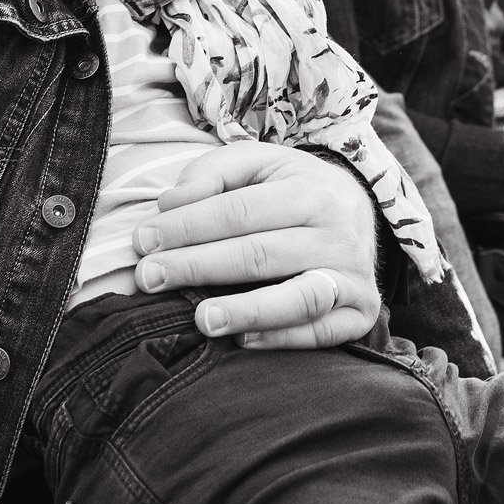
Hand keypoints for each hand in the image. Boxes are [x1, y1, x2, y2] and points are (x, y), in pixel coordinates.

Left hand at [132, 143, 380, 349]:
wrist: (358, 212)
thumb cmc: (292, 188)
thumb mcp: (258, 163)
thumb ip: (213, 172)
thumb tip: (171, 204)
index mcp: (310, 190)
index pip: (237, 211)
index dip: (186, 227)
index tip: (143, 241)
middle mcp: (338, 234)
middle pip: (258, 254)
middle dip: (197, 266)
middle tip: (149, 278)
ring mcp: (353, 277)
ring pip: (298, 298)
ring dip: (246, 311)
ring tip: (200, 319)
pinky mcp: (360, 312)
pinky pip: (321, 332)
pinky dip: (281, 339)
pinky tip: (242, 340)